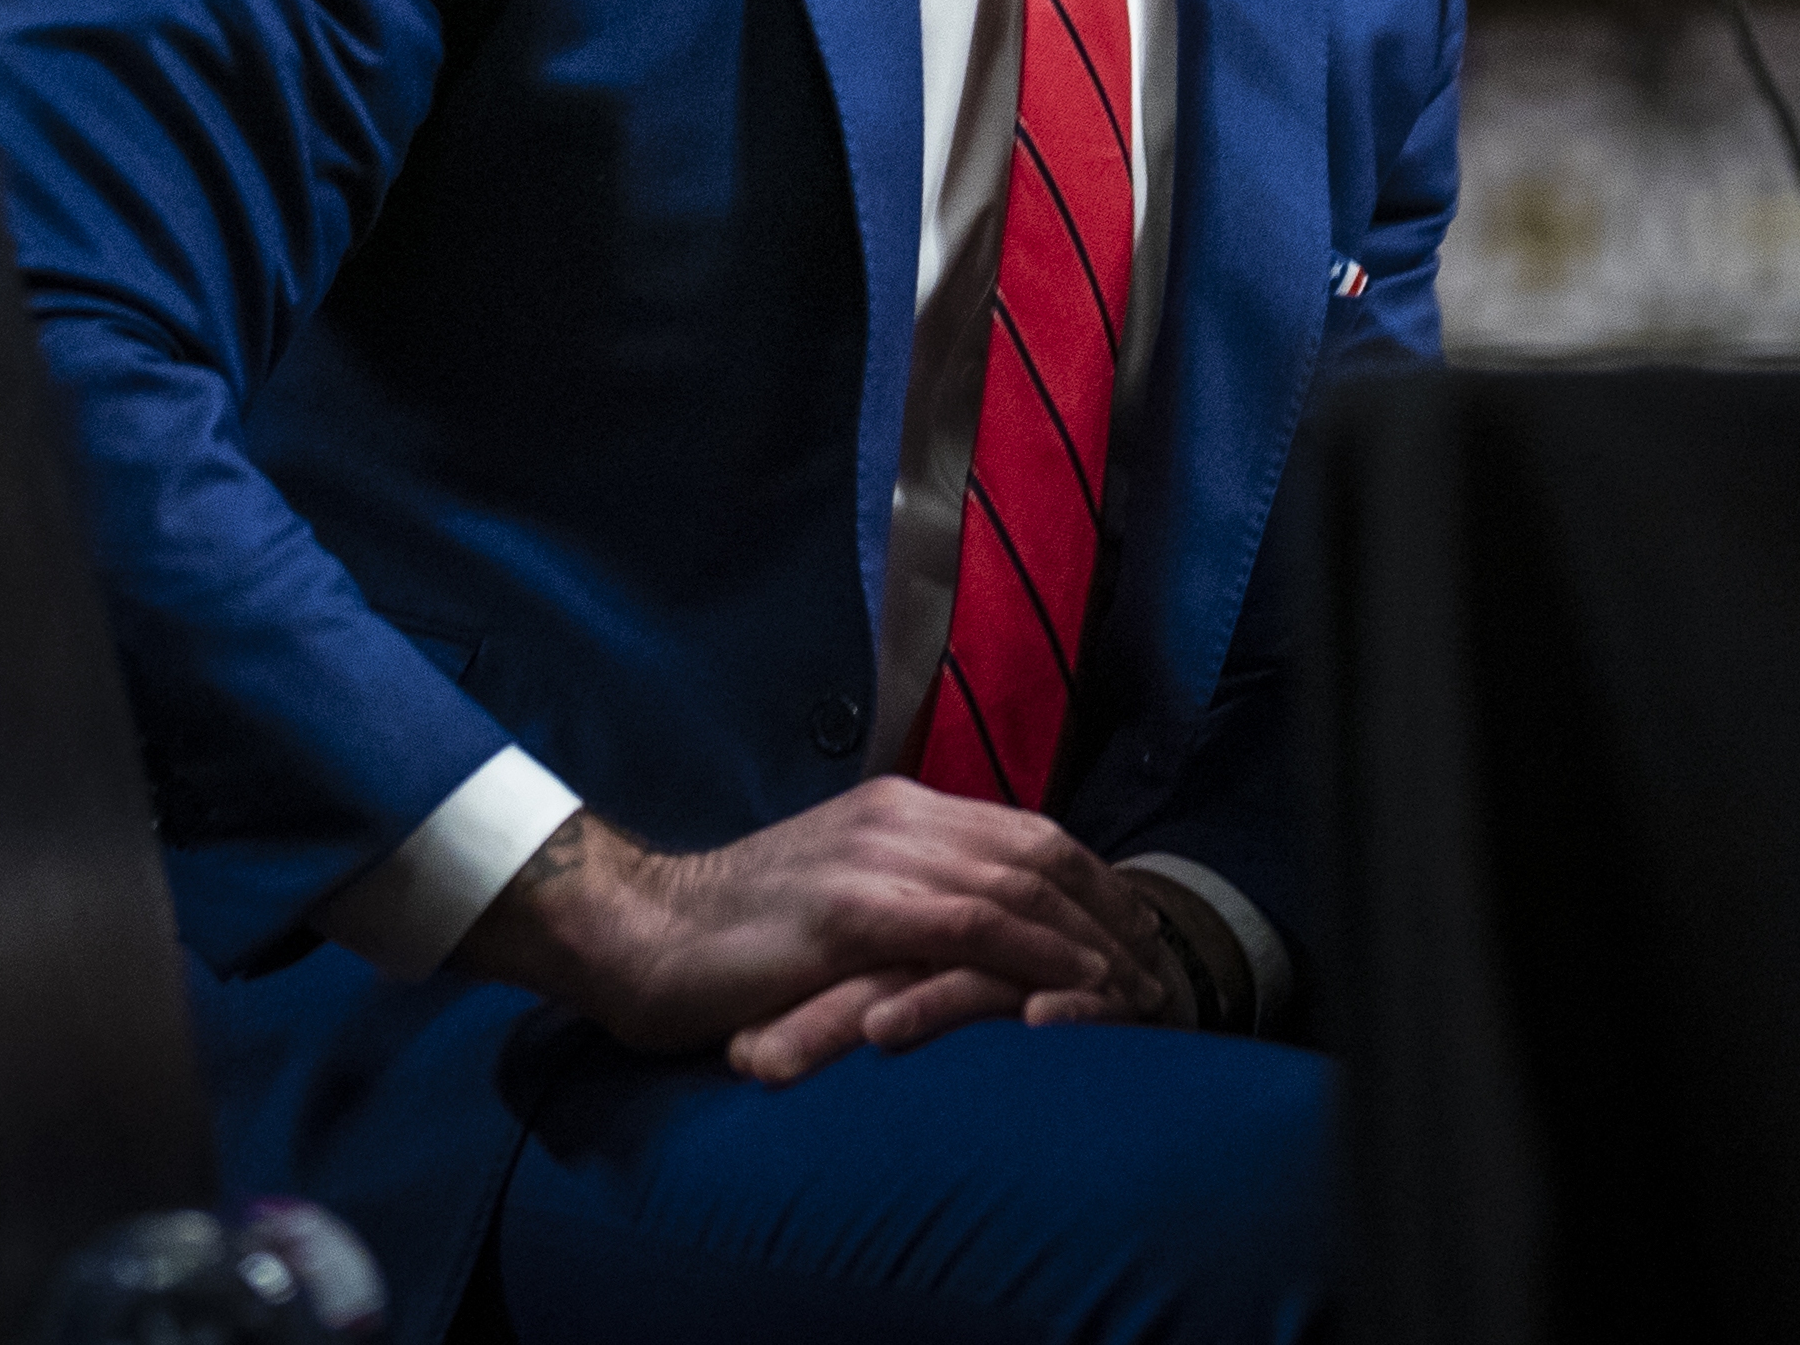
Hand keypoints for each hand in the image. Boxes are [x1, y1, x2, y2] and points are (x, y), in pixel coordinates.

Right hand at [455, 781, 1182, 1085]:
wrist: (638, 929)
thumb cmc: (728, 934)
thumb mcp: (830, 899)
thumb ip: (898, 898)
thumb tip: (968, 931)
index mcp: (894, 807)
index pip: (1024, 832)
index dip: (1093, 881)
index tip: (1138, 932)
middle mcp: (897, 816)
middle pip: (1041, 850)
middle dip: (1112, 910)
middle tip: (1160, 970)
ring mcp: (877, 856)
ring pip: (1021, 884)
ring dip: (1093, 940)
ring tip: (1140, 991)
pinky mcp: (856, 910)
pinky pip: (974, 927)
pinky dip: (1038, 956)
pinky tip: (1075, 989)